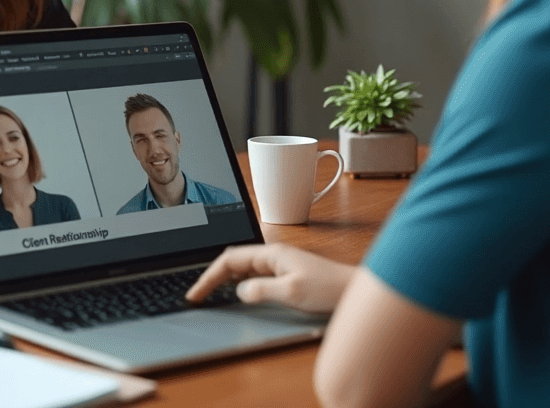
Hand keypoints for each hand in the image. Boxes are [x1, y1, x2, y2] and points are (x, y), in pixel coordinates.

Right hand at [186, 243, 353, 314]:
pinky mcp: (284, 274)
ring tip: (209, 294)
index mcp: (271, 254)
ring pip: (242, 269)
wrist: (352, 290)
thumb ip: (262, 290)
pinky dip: (238, 283)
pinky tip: (236, 293)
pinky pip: (253, 276)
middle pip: (232, 261)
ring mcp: (278, 265)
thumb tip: (239, 291)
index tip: (197, 292)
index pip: (229, 259)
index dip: (209, 276)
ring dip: (224, 280)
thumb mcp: (292, 291)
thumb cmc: (328, 288)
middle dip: (212, 277)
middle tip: (198, 295)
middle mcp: (272, 256)